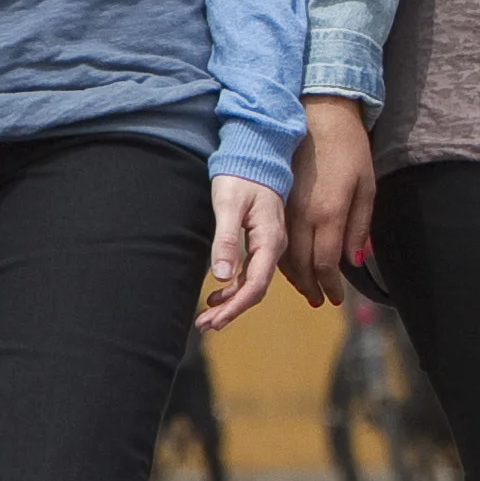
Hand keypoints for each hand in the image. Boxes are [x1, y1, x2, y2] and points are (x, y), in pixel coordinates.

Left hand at [204, 177, 285, 330]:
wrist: (255, 155)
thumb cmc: (240, 177)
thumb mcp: (229, 206)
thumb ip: (226, 241)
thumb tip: (220, 277)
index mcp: (270, 240)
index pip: (256, 284)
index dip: (236, 306)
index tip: (215, 320)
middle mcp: (274, 247)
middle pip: (256, 289)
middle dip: (231, 310)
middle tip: (205, 325)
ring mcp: (268, 245)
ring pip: (253, 283)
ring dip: (231, 302)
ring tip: (207, 316)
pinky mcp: (260, 242)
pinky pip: (251, 272)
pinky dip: (234, 287)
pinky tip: (217, 294)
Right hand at [287, 96, 378, 306]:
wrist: (317, 115)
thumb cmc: (349, 148)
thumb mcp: (366, 186)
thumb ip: (360, 226)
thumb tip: (355, 260)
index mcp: (328, 214)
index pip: (326, 264)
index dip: (330, 286)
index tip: (335, 300)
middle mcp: (302, 216)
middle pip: (301, 265)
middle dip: (310, 287)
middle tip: (319, 301)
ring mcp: (285, 208)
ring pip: (283, 255)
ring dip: (294, 277)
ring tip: (307, 289)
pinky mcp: (276, 200)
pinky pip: (275, 239)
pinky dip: (282, 257)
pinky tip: (291, 263)